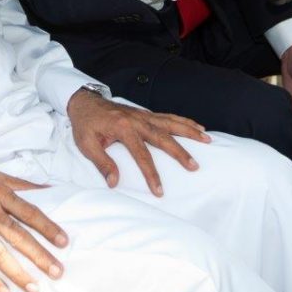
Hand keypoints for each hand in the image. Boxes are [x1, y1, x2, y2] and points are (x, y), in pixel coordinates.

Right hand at [0, 162, 66, 291]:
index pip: (29, 213)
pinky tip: (3, 290)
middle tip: (57, 271)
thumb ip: (21, 183)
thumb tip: (48, 188)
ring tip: (34, 287)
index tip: (63, 242)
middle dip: (39, 255)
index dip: (47, 227)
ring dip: (17, 272)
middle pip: (18, 236)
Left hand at [67, 88, 209, 196]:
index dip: (151, 174)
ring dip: (189, 130)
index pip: (142, 154)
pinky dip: (183, 121)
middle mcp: (137, 120)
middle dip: (180, 152)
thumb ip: (102, 163)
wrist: (84, 101)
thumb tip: (114, 182)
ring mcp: (143, 115)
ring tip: (207, 139)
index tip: (159, 190)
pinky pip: (168, 117)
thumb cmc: (85, 124)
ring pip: (171, 122)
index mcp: (123, 128)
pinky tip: (196, 126)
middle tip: (194, 166)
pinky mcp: (146, 114)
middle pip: (163, 137)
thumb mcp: (87, 145)